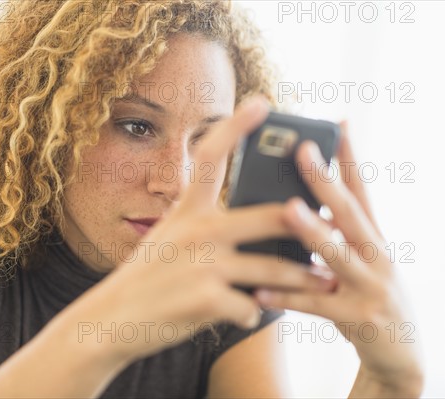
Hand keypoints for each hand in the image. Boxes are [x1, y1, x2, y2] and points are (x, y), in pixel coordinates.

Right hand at [60, 97, 334, 363]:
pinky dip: (254, 312)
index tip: (262, 102)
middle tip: (333, 226)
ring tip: (322, 281)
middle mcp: (196, 231)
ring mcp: (202, 265)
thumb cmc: (147, 276)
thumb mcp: (168, 239)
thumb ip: (206, 227)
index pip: (212, 156)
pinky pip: (250, 307)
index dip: (237, 126)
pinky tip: (250, 314)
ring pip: (272, 269)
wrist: (110, 320)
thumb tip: (254, 228)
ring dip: (301, 280)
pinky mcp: (205, 301)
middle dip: (306, 224)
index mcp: (186, 210)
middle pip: (270, 216)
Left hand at [254, 122, 422, 392]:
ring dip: (313, 232)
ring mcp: (370, 287)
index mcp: (373, 237)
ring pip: (337, 255)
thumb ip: (333, 235)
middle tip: (303, 151)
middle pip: (349, 213)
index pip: (361, 190)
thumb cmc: (367, 294)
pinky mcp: (357, 318)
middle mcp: (377, 255)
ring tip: (288, 210)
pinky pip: (315, 305)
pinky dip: (288, 298)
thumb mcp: (359, 260)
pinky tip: (261, 290)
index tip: (337, 123)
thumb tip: (290, 206)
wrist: (402, 351)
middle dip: (326, 181)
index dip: (349, 157)